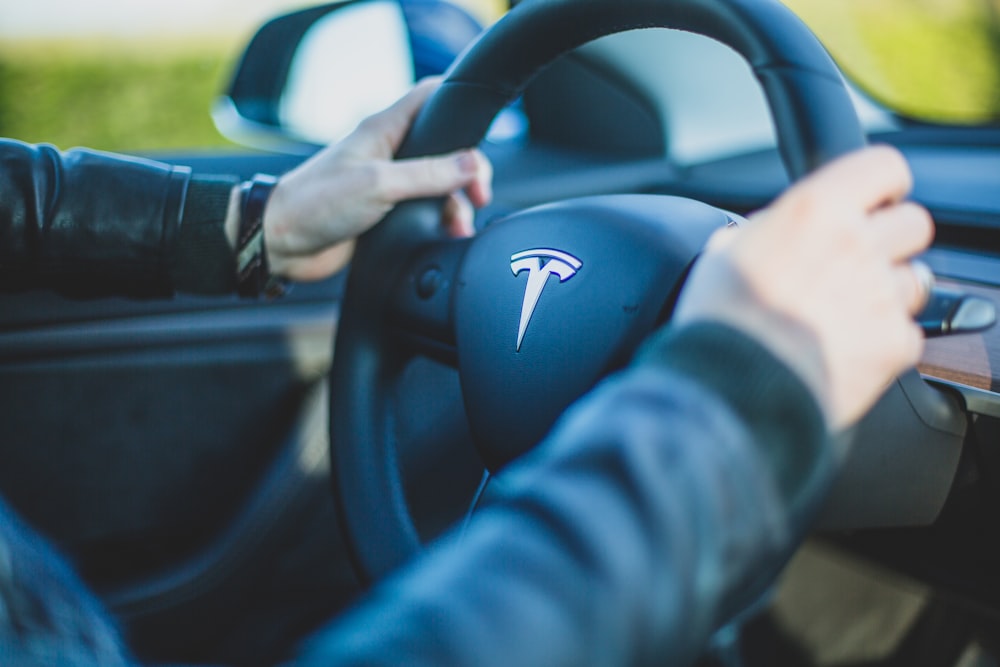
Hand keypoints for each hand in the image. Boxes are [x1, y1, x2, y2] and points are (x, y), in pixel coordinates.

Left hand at [257, 77, 491, 281]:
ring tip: (459, 225)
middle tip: (478, 194)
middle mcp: (389, 154)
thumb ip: (428, 174)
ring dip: (456, 205)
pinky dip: (441, 224)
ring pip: (439, 187)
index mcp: (384, 131)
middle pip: (445, 150)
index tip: (482, 129)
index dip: (458, 104)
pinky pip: (425, 214)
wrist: (282, 244)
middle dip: (468, 172)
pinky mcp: (387, 215)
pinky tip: (447, 236)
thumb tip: (472, 163)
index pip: (430, 97)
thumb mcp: (379, 183)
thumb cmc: (315, 203)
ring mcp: (389, 185)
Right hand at [673, 145, 932, 429]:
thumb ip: (760, 233)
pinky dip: (884, 342)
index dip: (881, 185)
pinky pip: (908, 333)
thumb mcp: (721, 255)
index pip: (883, 167)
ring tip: (848, 313)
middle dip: (891, 240)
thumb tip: (768, 233)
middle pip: (914, 223)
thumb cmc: (719, 324)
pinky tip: (847, 350)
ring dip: (890, 292)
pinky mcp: (893, 342)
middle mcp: (856, 244)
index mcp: (814, 211)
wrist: (732, 388)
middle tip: (858, 263)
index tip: (871, 202)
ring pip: (916, 279)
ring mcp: (881, 294)